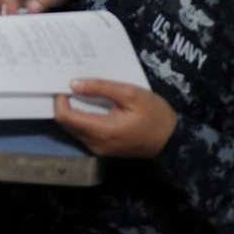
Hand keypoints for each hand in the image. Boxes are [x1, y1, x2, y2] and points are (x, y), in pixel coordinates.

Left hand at [54, 82, 177, 158]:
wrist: (173, 141)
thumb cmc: (155, 115)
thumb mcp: (131, 94)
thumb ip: (101, 88)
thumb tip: (73, 84)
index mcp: (101, 131)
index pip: (66, 117)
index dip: (59, 100)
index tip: (63, 84)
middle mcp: (95, 144)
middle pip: (67, 124)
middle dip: (64, 104)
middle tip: (70, 84)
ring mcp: (99, 149)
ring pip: (74, 129)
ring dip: (73, 111)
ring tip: (80, 91)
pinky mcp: (103, 149)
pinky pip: (84, 133)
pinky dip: (82, 118)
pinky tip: (89, 104)